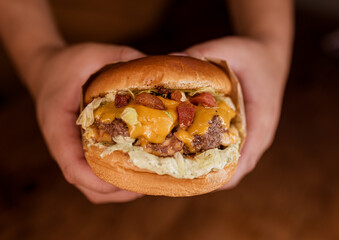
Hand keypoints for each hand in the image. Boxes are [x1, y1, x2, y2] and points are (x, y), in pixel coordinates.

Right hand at [31, 43, 145, 202]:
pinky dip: (115, 180)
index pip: (71, 164)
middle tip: (149, 183)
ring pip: (90, 185)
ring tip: (148, 181)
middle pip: (84, 183)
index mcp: (58, 123)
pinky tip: (137, 169)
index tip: (126, 184)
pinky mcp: (80, 148)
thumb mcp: (94, 53)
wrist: (47, 68)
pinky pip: (95, 174)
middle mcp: (63, 143)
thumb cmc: (68, 63)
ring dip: (118, 190)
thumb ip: (124, 58)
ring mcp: (71, 149)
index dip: (98, 179)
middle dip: (117, 191)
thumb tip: (164, 65)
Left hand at [184, 36, 289, 188]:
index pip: (243, 162)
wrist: (267, 54)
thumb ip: (201, 55)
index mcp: (260, 122)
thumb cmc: (251, 55)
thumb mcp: (229, 50)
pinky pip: (230, 154)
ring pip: (232, 166)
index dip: (218, 176)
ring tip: (178, 168)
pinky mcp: (244, 133)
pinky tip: (190, 152)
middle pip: (234, 171)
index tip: (190, 179)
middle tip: (175, 176)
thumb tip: (170, 62)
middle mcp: (259, 136)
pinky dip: (212, 157)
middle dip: (206, 176)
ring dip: (208, 169)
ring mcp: (253, 137)